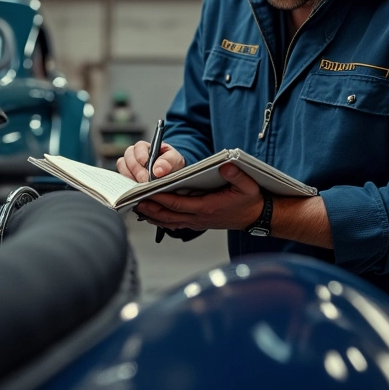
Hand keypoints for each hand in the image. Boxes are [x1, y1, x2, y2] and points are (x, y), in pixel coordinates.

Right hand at [117, 140, 185, 182]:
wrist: (170, 176)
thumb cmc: (172, 165)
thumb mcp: (175, 160)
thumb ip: (168, 162)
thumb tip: (158, 171)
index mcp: (146, 147)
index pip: (139, 147)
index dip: (142, 157)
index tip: (147, 168)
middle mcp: (134, 154)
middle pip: (128, 157)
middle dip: (137, 170)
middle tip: (145, 181)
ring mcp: (128, 165)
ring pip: (122, 167)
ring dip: (131, 176)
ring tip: (141, 185)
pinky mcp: (126, 176)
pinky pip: (121, 177)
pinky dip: (128, 183)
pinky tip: (136, 189)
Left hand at [135, 163, 263, 230]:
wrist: (255, 217)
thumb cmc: (249, 200)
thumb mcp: (248, 185)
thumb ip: (237, 175)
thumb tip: (226, 165)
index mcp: (207, 207)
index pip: (177, 204)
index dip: (160, 199)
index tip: (146, 193)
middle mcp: (199, 217)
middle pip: (168, 215)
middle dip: (150, 208)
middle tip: (133, 201)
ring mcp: (197, 222)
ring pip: (168, 221)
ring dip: (152, 215)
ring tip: (137, 207)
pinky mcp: (197, 222)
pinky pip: (174, 223)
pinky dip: (161, 220)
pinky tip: (151, 215)